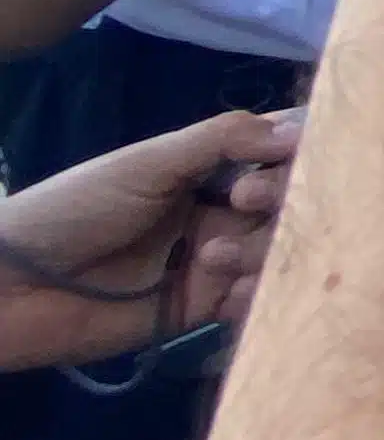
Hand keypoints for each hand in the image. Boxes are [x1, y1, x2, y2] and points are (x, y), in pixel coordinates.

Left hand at [0, 108, 298, 371]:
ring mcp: (212, 261)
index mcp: (204, 168)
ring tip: (214, 260)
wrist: (13, 286)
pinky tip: (225, 293)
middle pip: (287, 202)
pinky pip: (252, 301)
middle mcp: (217, 211)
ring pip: (276, 251)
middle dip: (281, 200)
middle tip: (245, 202)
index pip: (275, 152)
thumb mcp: (146, 163)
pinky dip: (253, 295)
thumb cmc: (75, 209)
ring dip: (261, 251)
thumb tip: (298, 131)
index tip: (296, 154)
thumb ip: (222, 141)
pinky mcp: (202, 309)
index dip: (298, 151)